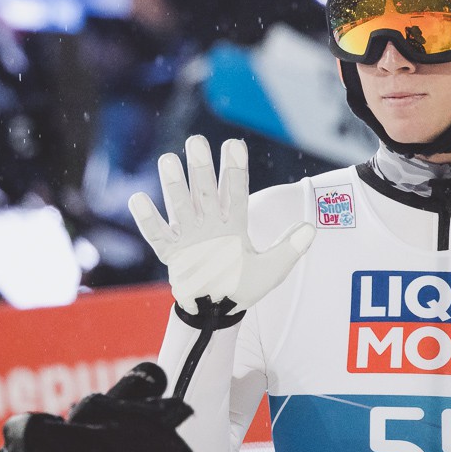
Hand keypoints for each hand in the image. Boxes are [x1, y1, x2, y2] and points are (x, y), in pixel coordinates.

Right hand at [128, 135, 314, 313]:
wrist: (218, 310)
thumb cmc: (243, 285)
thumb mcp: (271, 269)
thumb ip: (289, 249)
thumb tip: (311, 228)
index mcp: (234, 224)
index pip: (235, 192)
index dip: (235, 170)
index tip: (234, 144)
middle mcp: (210, 225)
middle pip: (205, 191)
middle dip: (202, 167)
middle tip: (196, 141)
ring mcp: (189, 237)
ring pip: (180, 206)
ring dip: (174, 185)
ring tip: (168, 159)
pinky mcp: (172, 254)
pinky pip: (157, 235)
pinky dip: (148, 220)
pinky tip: (139, 199)